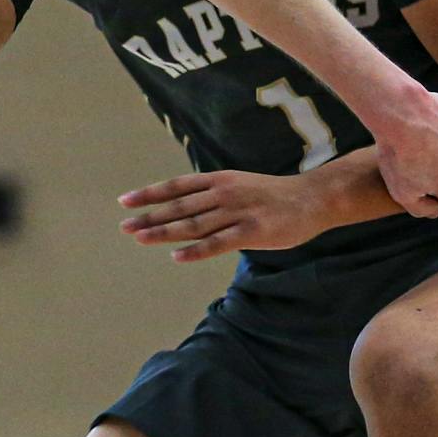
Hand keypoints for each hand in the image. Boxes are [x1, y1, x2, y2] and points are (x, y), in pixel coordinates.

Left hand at [119, 169, 333, 263]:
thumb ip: (212, 195)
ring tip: (140, 238)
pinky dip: (196, 250)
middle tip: (124, 226)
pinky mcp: (252, 232)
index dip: (150, 194)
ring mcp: (237, 212)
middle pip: (179, 207)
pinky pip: (218, 243)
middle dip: (149, 216)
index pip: (177, 186)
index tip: (125, 202)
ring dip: (164, 232)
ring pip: (193, 225)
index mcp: (219, 180)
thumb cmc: (272, 195)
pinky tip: (177, 256)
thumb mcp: (238, 185)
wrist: (313, 199)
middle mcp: (224, 193)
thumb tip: (182, 207)